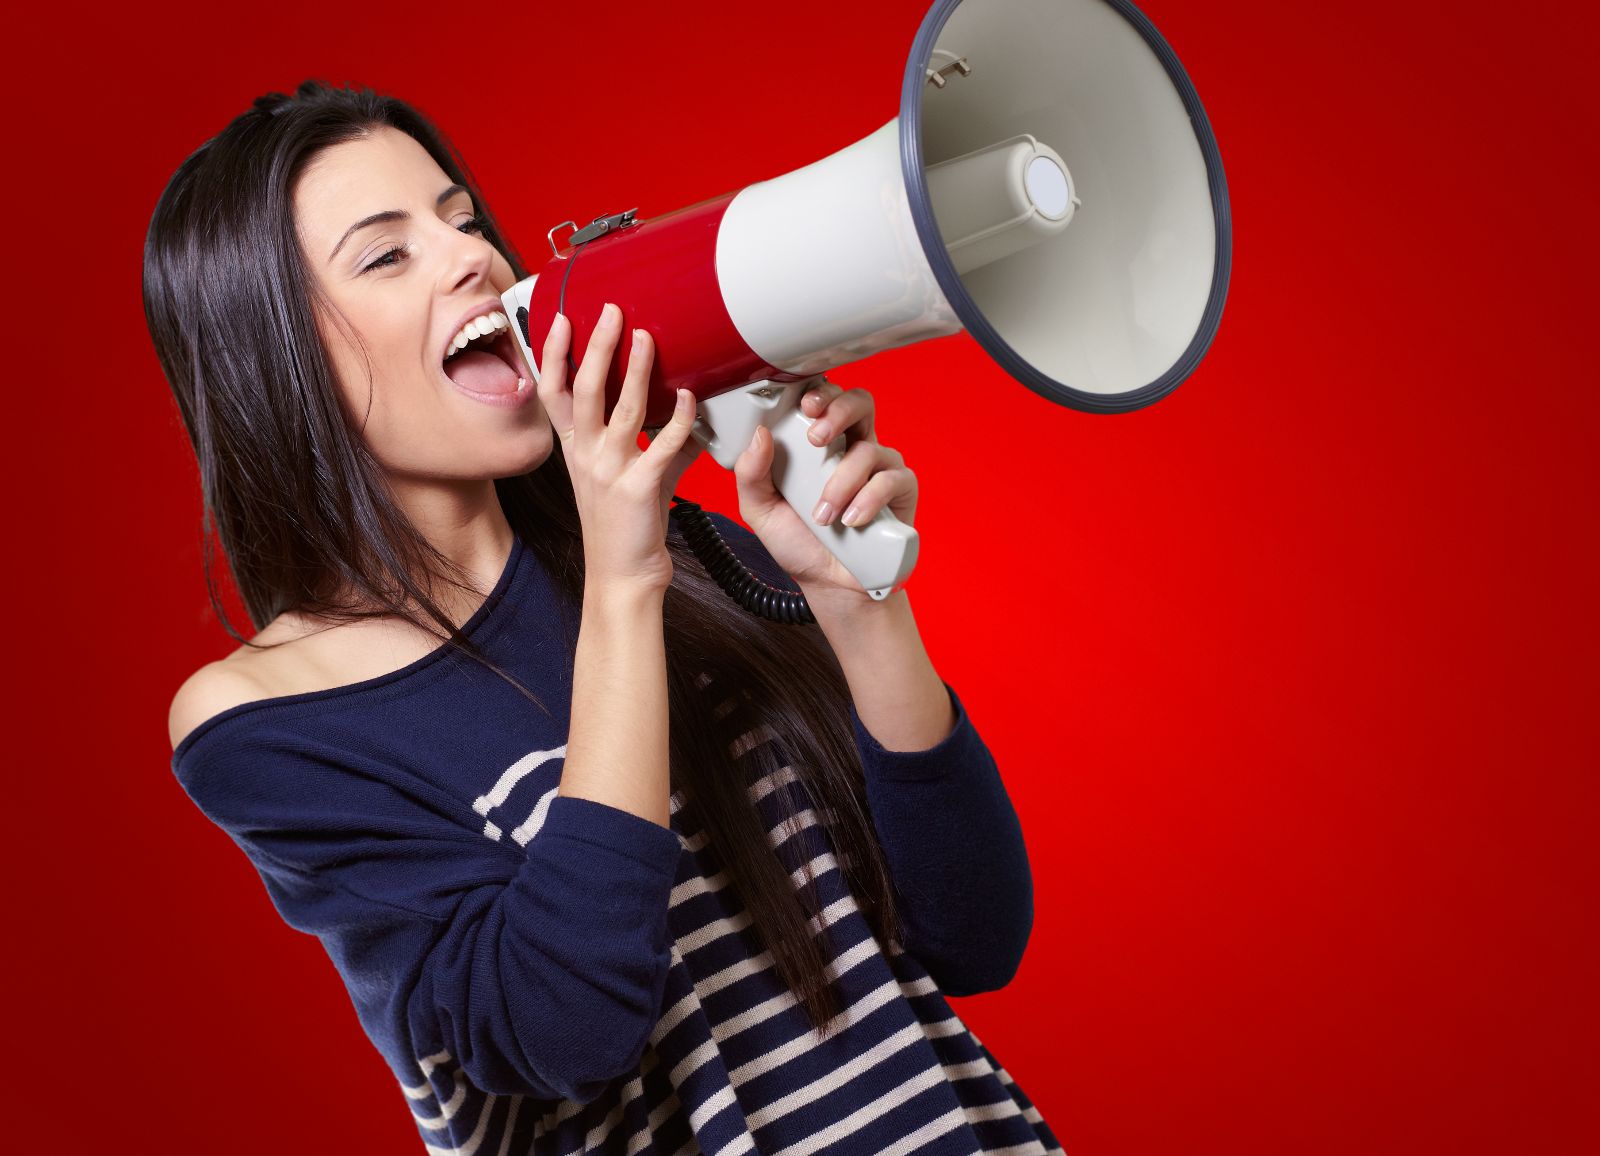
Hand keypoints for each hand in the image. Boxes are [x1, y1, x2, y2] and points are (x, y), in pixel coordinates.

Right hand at [537, 303, 701, 594]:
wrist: (623, 576)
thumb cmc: (626, 528)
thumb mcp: (632, 477)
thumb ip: (658, 444)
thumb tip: (685, 415)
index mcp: (576, 450)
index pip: (554, 392)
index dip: (554, 354)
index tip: (561, 321)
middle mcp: (587, 456)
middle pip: (583, 389)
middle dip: (596, 346)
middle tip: (611, 313)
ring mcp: (610, 471)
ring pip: (621, 408)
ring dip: (636, 369)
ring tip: (647, 338)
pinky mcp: (640, 488)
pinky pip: (662, 444)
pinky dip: (680, 418)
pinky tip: (691, 397)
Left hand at [732, 379, 917, 597]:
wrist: (829, 584)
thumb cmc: (799, 542)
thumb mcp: (760, 510)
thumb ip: (751, 474)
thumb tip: (761, 435)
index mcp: (820, 445)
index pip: (826, 401)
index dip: (821, 392)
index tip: (805, 407)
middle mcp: (853, 448)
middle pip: (860, 403)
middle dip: (839, 412)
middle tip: (817, 439)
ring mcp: (880, 468)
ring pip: (870, 449)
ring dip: (842, 482)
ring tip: (824, 515)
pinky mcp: (902, 491)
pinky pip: (893, 479)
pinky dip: (869, 499)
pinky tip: (852, 521)